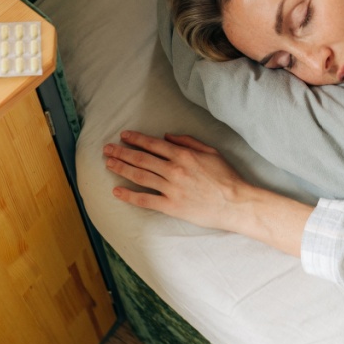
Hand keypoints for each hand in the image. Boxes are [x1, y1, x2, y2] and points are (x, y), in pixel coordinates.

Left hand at [104, 131, 251, 232]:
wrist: (236, 203)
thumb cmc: (227, 177)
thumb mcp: (211, 152)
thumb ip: (189, 142)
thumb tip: (168, 137)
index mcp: (183, 155)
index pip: (153, 145)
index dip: (136, 139)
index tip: (124, 136)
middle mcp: (173, 170)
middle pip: (141, 159)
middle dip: (122, 152)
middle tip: (107, 149)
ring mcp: (171, 189)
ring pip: (140, 176)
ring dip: (122, 168)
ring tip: (108, 164)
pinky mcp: (171, 206)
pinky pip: (145, 200)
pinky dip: (129, 195)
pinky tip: (116, 191)